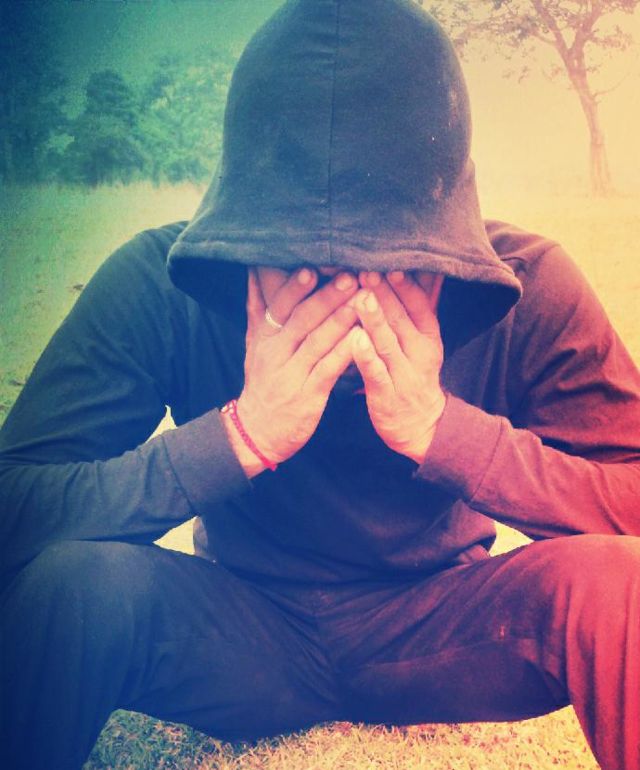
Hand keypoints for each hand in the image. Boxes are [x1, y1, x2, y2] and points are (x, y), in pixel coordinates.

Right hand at [229, 267, 358, 471]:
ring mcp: (292, 374)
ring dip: (341, 319)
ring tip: (362, 300)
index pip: (279, 306)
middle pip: (302, 320)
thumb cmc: (263, 381)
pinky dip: (345, 353)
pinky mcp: (308, 395)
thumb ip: (257, 306)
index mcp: (265, 337)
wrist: (257, 431)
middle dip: (326, 297)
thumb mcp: (254, 343)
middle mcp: (276, 352)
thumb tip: (255, 269)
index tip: (313, 266)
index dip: (295, 287)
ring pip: (317, 342)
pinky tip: (362, 338)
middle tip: (350, 276)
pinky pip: (329, 369)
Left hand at [351, 270, 445, 464]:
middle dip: (384, 294)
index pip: (419, 305)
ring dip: (375, 320)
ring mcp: (404, 374)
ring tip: (361, 297)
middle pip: (401, 319)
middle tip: (366, 269)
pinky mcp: (386, 394)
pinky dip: (365, 356)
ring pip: (388, 343)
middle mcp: (419, 352)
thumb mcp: (423, 340)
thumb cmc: (412, 373)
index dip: (404, 285)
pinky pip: (376, 373)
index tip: (389, 262)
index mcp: (429, 336)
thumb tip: (422, 268)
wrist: (421, 425)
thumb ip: (416, 306)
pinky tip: (353, 340)